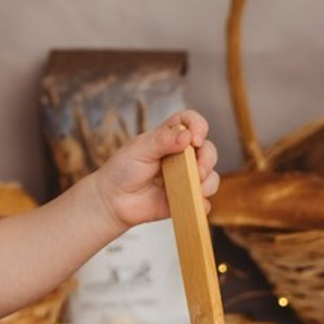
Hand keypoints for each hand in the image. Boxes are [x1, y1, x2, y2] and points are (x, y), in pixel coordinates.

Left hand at [94, 110, 219, 229]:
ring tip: (192, 188)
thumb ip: (162, 140)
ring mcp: (185, 177)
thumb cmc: (122, 170)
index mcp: (169, 137)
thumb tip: (187, 136)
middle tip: (197, 170)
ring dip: (207, 182)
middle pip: (208, 149)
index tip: (195, 140)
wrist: (113, 201)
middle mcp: (181, 155)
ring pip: (211, 175)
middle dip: (207, 159)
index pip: (192, 122)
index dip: (199, 126)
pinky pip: (204, 200)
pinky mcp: (186, 198)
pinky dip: (201, 202)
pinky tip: (190, 202)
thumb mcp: (139, 149)